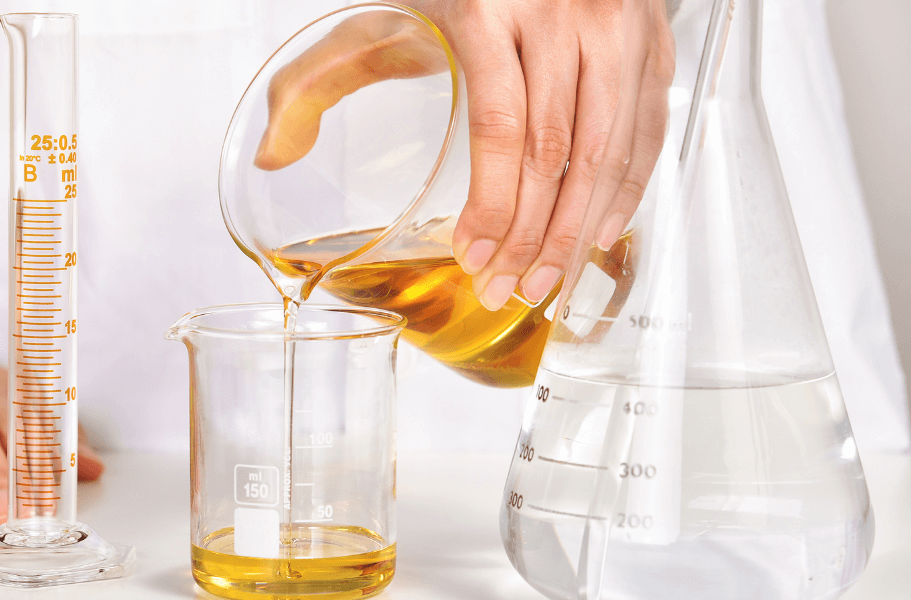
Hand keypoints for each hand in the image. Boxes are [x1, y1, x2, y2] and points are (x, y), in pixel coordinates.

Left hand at [256, 0, 673, 308]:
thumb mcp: (375, 17)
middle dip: (532, 237)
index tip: (473, 257)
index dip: (492, 206)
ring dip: (579, 229)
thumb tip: (270, 156)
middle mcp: (565, 13)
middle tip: (510, 291)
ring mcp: (617, 24)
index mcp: (490, 6)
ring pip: (609, 148)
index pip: (502, 129)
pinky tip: (597, 232)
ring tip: (548, 282)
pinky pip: (648, 126)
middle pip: (556, 151)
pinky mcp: (651, 37)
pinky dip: (627, 187)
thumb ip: (316, 81)